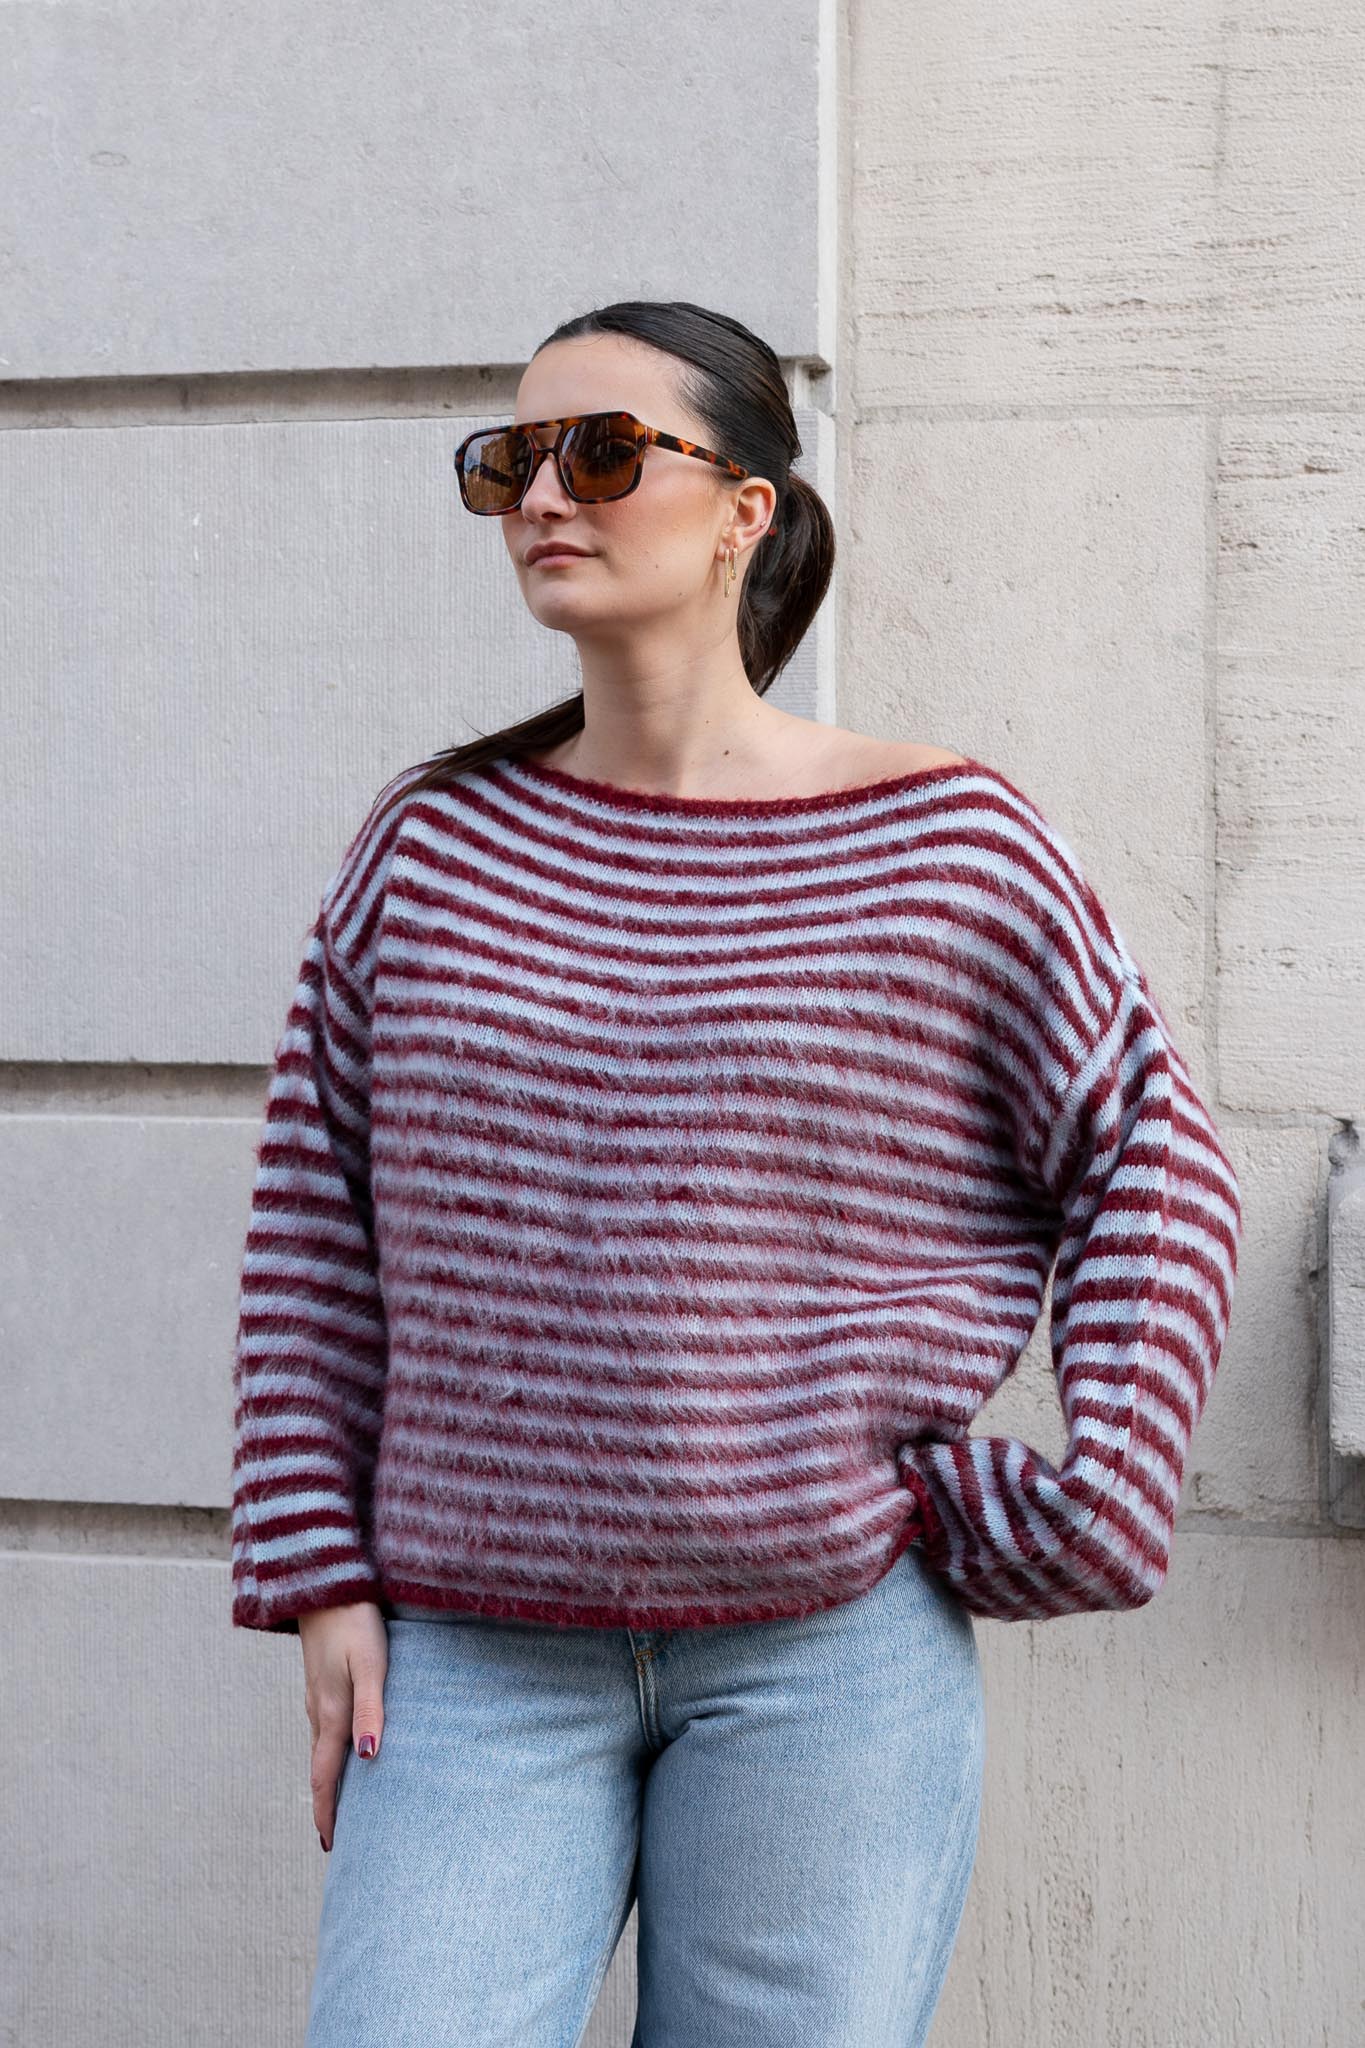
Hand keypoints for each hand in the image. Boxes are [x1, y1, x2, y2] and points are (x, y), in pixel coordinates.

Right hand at [299, 1600, 388, 1852]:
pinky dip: (330, 1750)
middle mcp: (318, 1710)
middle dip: (326, 1802)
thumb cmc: (353, 1621)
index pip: (325, 1776)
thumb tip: (369, 1758)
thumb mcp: (369, 1665)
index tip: (330, 1845)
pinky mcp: (321, 1678)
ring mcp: (316, 1694)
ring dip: (327, 1777)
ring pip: (321, 1747)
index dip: (327, 1811)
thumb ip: (371, 1710)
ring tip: (340, 1801)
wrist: (324, 1582)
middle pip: (320, 1768)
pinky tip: (342, 1747)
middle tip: (334, 1835)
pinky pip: (323, 1726)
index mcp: (330, 1713)